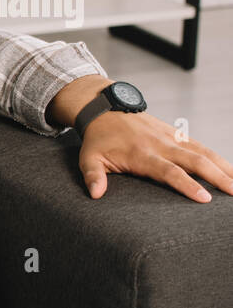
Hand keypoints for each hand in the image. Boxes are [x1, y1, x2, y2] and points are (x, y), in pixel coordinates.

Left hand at [79, 111, 232, 201]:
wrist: (105, 109)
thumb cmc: (98, 139)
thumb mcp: (88, 158)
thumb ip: (93, 176)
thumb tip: (95, 195)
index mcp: (142, 154)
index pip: (170, 172)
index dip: (188, 185)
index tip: (205, 198)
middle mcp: (162, 145)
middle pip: (196, 161)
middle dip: (218, 177)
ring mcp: (172, 138)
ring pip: (204, 152)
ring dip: (224, 167)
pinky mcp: (177, 134)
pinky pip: (201, 146)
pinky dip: (218, 157)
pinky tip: (230, 170)